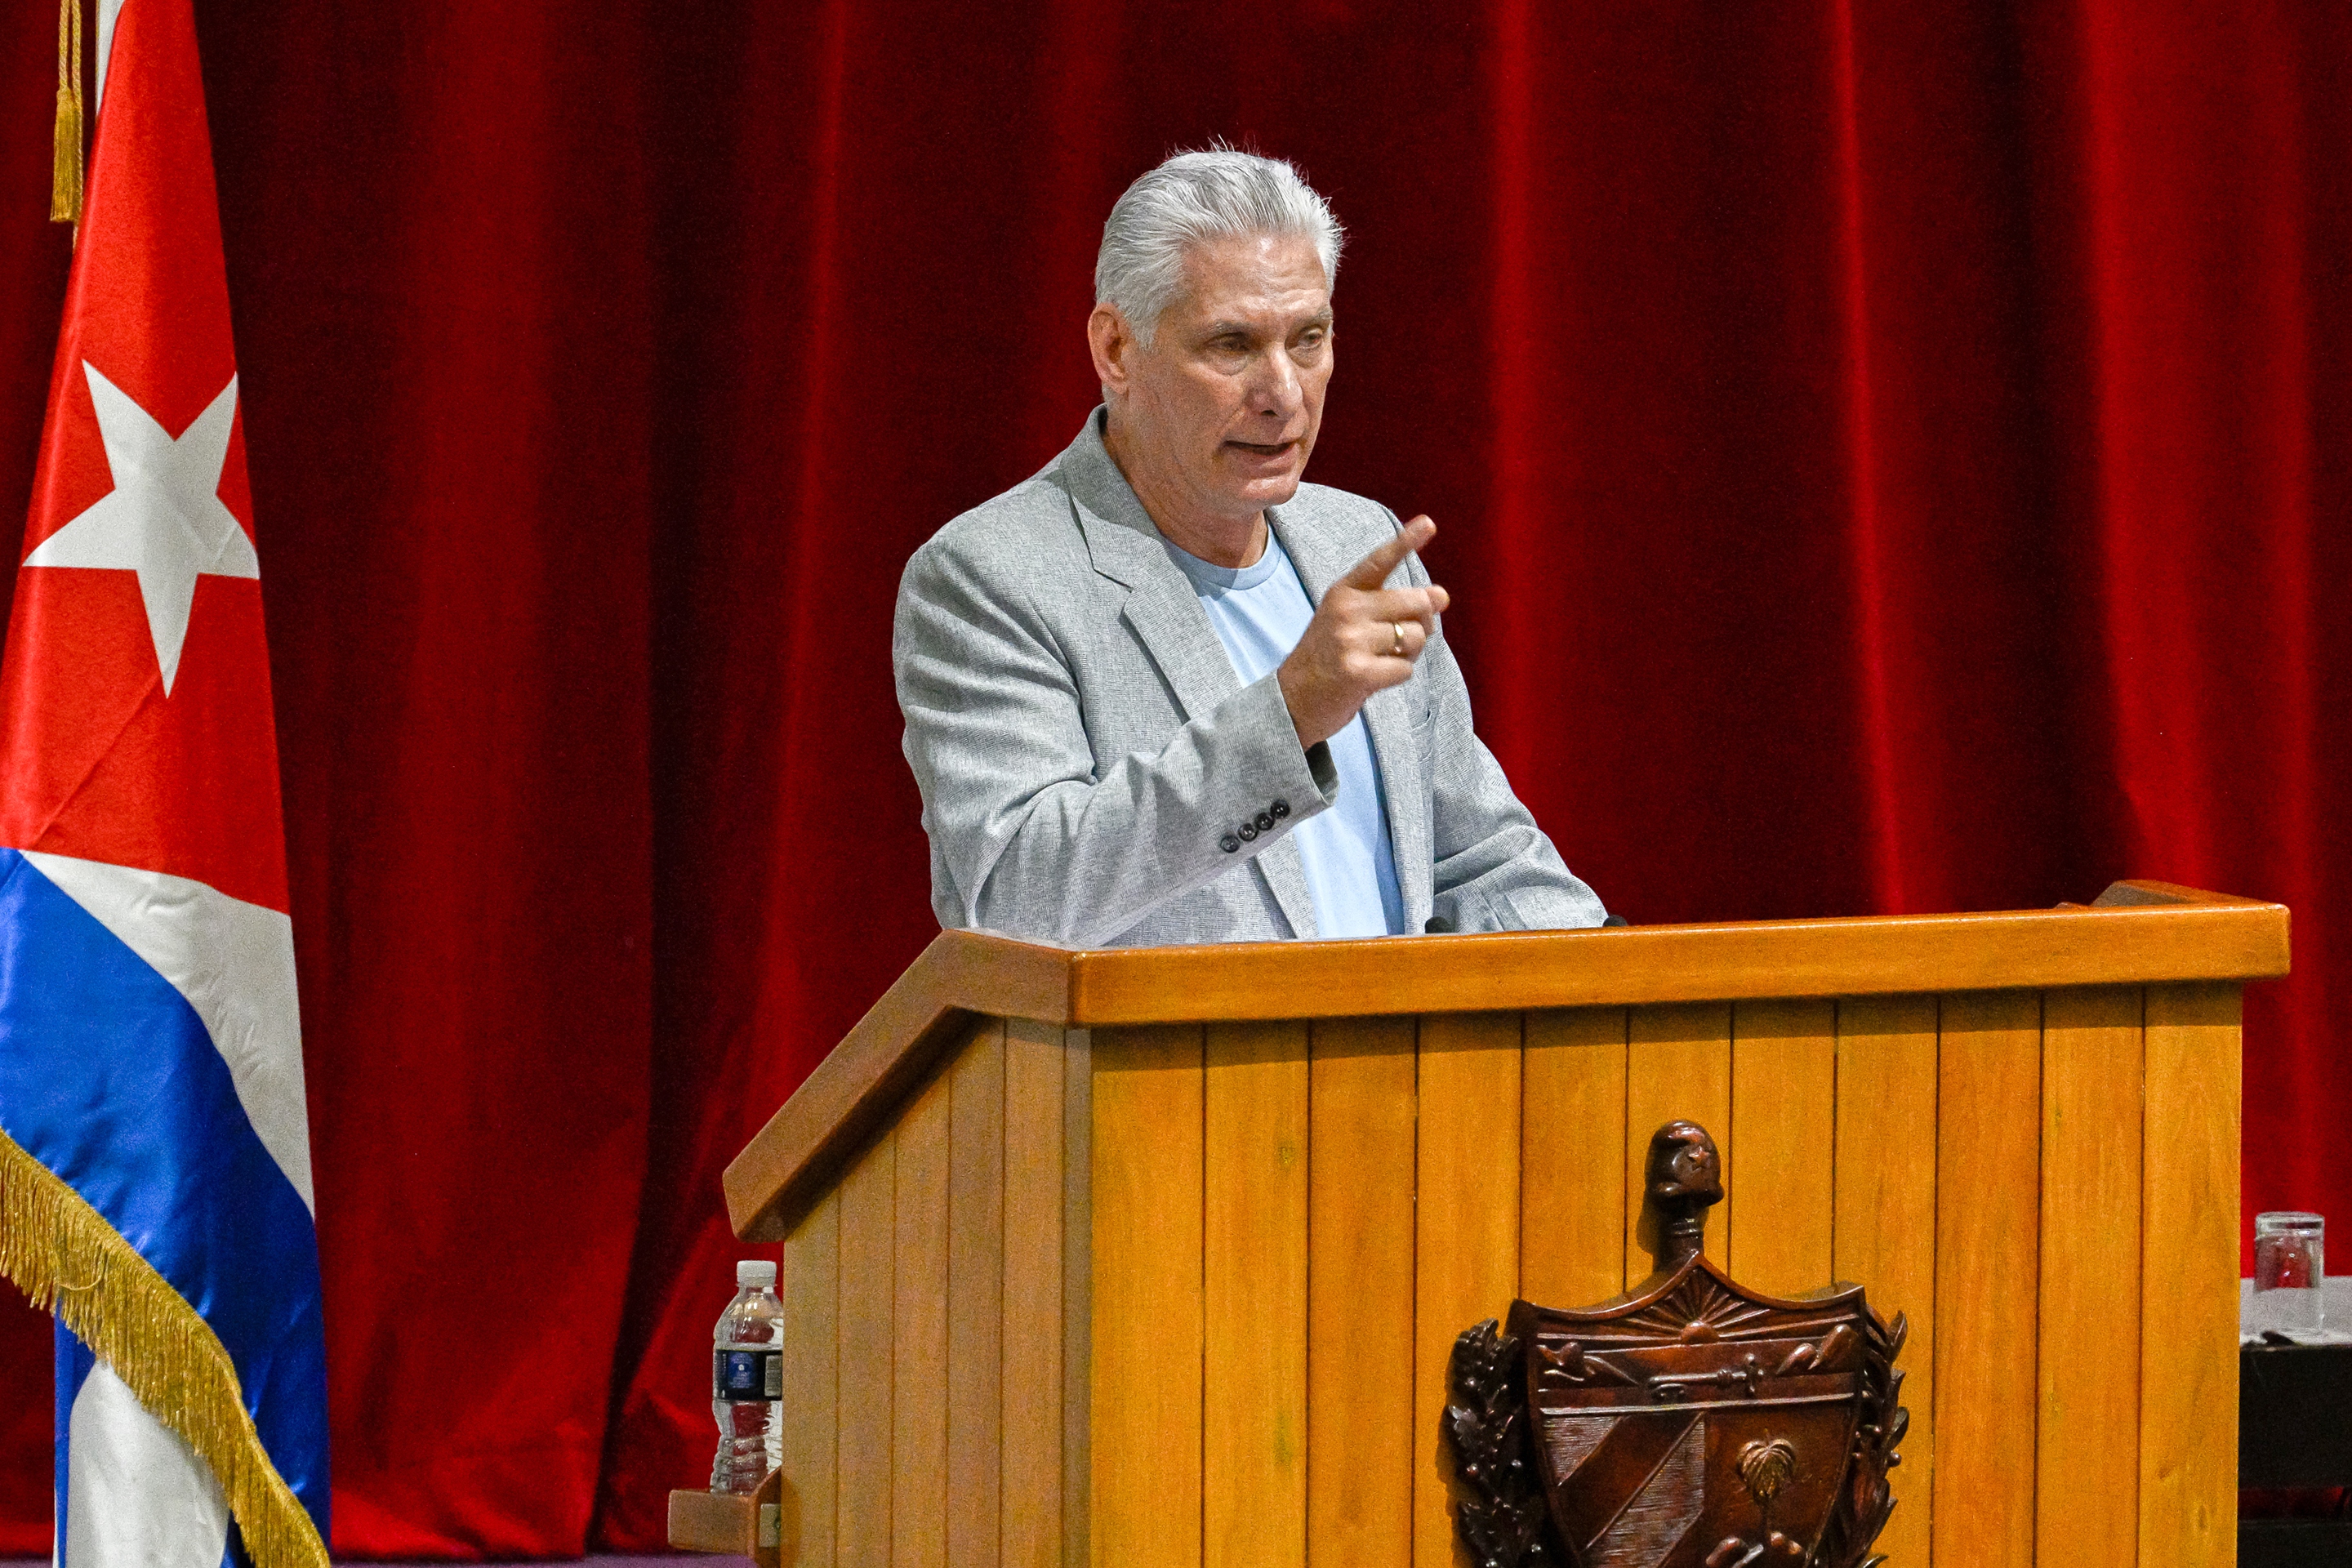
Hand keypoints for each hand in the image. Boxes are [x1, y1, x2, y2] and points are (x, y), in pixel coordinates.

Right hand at [1277, 516, 1450, 748]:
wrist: (1292, 699)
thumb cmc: (1331, 657)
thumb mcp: (1352, 620)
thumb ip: (1394, 606)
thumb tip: (1442, 596)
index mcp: (1344, 591)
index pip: (1380, 561)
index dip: (1406, 541)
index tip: (1429, 523)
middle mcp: (1346, 610)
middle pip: (1417, 603)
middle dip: (1423, 622)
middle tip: (1401, 639)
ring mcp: (1350, 640)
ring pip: (1416, 637)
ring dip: (1410, 653)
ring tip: (1381, 660)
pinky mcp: (1358, 672)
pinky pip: (1405, 669)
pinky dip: (1398, 676)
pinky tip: (1374, 678)